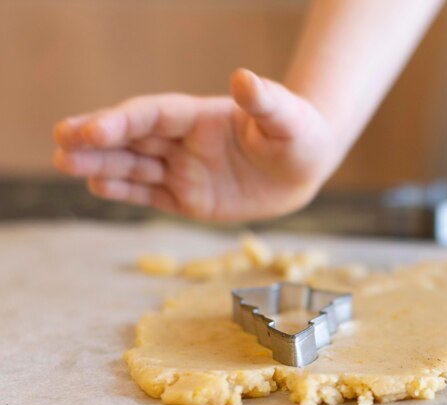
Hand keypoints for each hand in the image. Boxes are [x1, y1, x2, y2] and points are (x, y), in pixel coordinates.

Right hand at [53, 69, 334, 221]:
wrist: (302, 168)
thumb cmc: (297, 135)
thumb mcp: (287, 118)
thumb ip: (264, 102)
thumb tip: (244, 79)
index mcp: (200, 117)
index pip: (153, 116)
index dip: (123, 121)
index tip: (94, 129)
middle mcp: (184, 142)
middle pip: (133, 138)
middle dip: (97, 140)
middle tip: (60, 141)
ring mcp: (184, 170)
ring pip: (135, 167)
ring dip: (102, 166)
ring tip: (65, 164)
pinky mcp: (189, 199)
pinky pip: (153, 195)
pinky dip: (127, 192)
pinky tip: (100, 188)